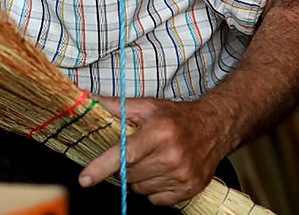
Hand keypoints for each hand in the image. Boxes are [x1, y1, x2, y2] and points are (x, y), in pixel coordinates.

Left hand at [78, 96, 235, 206]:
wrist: (213, 128)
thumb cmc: (175, 117)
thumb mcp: (146, 106)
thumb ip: (115, 106)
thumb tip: (88, 99)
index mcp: (158, 133)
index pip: (124, 154)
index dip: (101, 167)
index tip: (85, 179)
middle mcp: (172, 156)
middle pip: (129, 175)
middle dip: (125, 166)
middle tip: (137, 152)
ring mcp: (182, 175)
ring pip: (140, 189)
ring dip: (139, 178)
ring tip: (152, 160)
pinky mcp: (189, 189)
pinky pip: (156, 200)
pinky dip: (153, 189)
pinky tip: (162, 172)